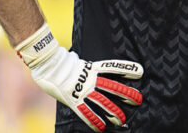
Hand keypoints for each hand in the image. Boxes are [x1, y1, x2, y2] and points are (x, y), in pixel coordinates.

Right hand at [17, 24, 142, 130]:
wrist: (47, 64)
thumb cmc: (60, 62)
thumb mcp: (78, 61)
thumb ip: (87, 68)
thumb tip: (92, 69)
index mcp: (92, 68)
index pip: (113, 68)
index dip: (127, 69)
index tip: (140, 72)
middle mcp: (91, 79)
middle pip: (112, 87)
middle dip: (126, 94)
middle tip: (138, 100)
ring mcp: (83, 90)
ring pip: (102, 102)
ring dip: (113, 112)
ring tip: (122, 120)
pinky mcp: (73, 100)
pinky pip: (85, 113)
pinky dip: (93, 121)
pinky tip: (101, 129)